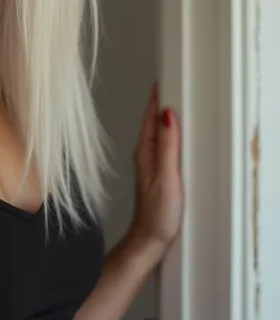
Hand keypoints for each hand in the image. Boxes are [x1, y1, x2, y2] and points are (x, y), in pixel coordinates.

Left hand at [128, 80, 183, 261]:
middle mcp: (145, 155)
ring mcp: (150, 164)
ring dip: (163, 117)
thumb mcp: (167, 176)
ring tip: (172, 99)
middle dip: (159, 102)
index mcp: (144, 152)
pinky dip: (168, 133)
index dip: (156, 98)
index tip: (162, 80)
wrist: (149, 239)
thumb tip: (168, 116)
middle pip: (153, 122)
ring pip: (157, 133)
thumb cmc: (157, 213)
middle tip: (168, 82)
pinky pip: (162, 145)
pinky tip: (174, 133)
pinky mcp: (157, 173)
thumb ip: (168, 146)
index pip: (151, 117)